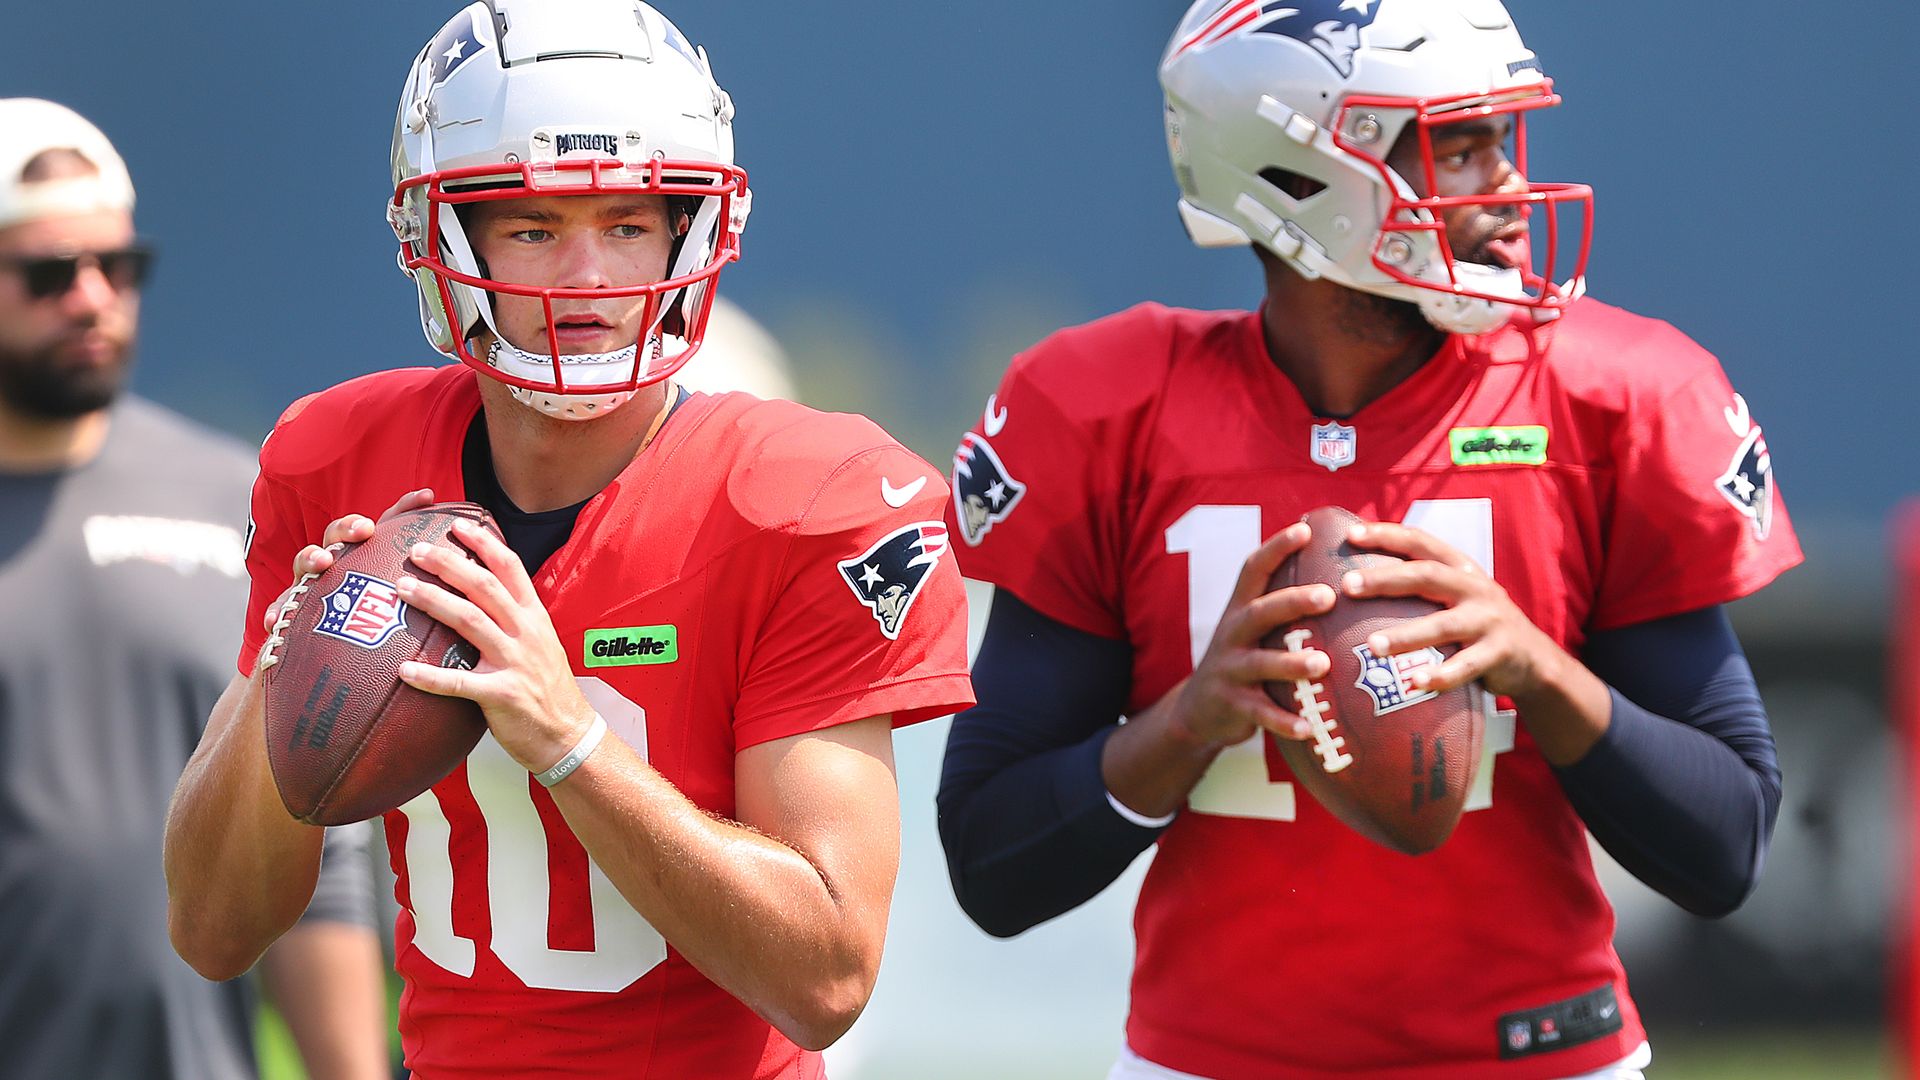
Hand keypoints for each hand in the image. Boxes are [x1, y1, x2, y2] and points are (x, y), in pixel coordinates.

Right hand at [257, 489, 436, 671]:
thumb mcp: (409, 620)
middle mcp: (340, 567)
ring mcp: (311, 587)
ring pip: (306, 562)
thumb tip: (480, 587)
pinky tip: (273, 620)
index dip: (406, 509)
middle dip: (350, 526)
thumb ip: (435, 601)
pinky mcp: (288, 614)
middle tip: (365, 529)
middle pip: (341, 534)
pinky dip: (275, 613)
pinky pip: (278, 611)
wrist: (327, 678)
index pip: (389, 528)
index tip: (428, 495)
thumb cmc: (375, 644)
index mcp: (372, 564)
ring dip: (311, 557)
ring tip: (322, 563)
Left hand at [391, 518, 596, 773]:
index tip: (457, 524)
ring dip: (433, 601)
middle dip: (448, 564)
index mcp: (535, 617)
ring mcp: (514, 662)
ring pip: (469, 621)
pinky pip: (458, 683)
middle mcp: (526, 633)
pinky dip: (429, 676)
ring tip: (402, 588)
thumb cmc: (549, 691)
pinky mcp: (501, 695)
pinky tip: (403, 670)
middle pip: (483, 586)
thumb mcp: (541, 644)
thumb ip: (515, 620)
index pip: (510, 568)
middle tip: (415, 550)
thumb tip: (480, 595)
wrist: (570, 737)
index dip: (484, 542)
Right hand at [1169, 521, 1337, 747]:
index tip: (1305, 529)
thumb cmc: (1245, 661)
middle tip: (1329, 595)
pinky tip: (1309, 727)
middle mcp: (1232, 634)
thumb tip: (1342, 575)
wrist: (1198, 710)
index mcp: (1241, 610)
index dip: (1277, 548)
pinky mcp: (1232, 704)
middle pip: (1260, 612)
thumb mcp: (1253, 630)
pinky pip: (1260, 713)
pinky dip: (1284, 721)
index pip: (1254, 570)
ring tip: (1322, 664)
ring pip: (1261, 663)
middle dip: (1292, 602)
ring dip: (1291, 663)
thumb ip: (1283, 608)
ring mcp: (1230, 670)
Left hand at [1337, 521, 1566, 701]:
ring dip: (1405, 636)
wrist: (1534, 659)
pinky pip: (1466, 666)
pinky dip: (1440, 676)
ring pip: (1442, 625)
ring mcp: (1489, 620)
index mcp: (1459, 568)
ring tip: (1371, 645)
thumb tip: (1354, 579)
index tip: (1351, 535)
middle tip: (1347, 585)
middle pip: (1426, 576)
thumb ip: (1421, 585)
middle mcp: (1475, 588)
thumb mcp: (1456, 595)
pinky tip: (1415, 683)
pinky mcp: (1499, 653)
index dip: (1387, 535)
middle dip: (1385, 579)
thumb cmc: (1476, 624)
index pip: (1420, 542)